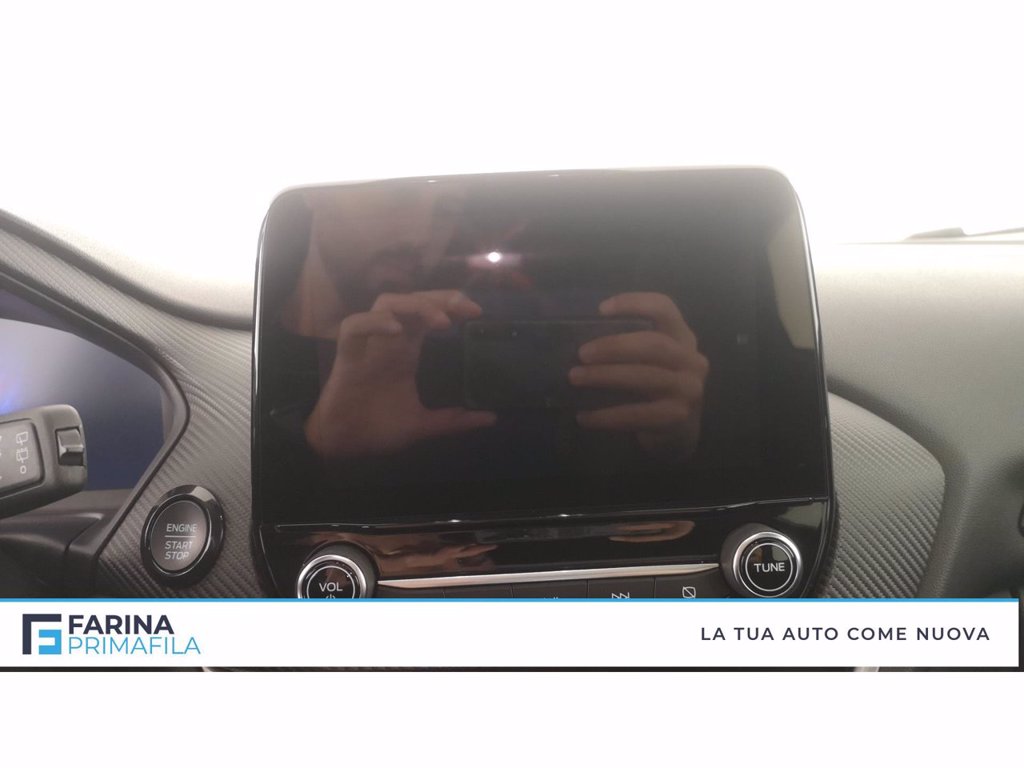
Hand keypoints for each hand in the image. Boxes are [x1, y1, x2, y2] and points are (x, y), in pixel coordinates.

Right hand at [305, 290, 496, 459]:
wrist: (344, 447)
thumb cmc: (378, 428)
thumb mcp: (423, 424)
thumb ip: (454, 420)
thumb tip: (492, 418)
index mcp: (406, 352)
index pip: (429, 313)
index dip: (451, 305)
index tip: (477, 312)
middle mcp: (389, 342)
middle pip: (412, 300)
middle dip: (439, 298)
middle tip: (466, 308)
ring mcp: (368, 346)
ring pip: (386, 304)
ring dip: (414, 305)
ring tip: (440, 322)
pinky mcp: (347, 357)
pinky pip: (354, 327)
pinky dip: (374, 322)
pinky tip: (397, 329)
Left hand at [569, 292, 708, 459]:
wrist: (678, 433)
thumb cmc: (653, 389)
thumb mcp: (648, 362)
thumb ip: (628, 347)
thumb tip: (577, 338)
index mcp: (682, 337)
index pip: (664, 308)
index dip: (635, 303)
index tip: (601, 309)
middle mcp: (691, 360)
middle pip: (654, 344)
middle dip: (614, 346)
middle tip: (581, 353)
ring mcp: (689, 389)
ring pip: (645, 377)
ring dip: (605, 376)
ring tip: (575, 378)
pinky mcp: (678, 417)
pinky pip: (638, 414)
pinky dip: (608, 415)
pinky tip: (585, 417)